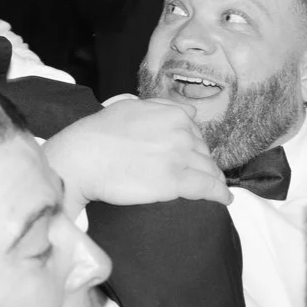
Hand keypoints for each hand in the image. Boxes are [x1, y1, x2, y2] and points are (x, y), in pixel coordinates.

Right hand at [44, 98, 227, 211]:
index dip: (193, 146)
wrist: (82, 158)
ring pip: (209, 170)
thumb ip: (160, 108)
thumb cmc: (98, 134)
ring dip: (213, 179)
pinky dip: (220, 195)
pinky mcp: (177, 182)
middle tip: (195, 175)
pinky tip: (224, 200)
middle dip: (201, 163)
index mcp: (172, 113)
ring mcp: (180, 157)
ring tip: (215, 189)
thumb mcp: (129, 106)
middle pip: (203, 151)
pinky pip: (209, 188)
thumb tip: (187, 111)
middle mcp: (181, 132)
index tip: (189, 157)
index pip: (196, 132)